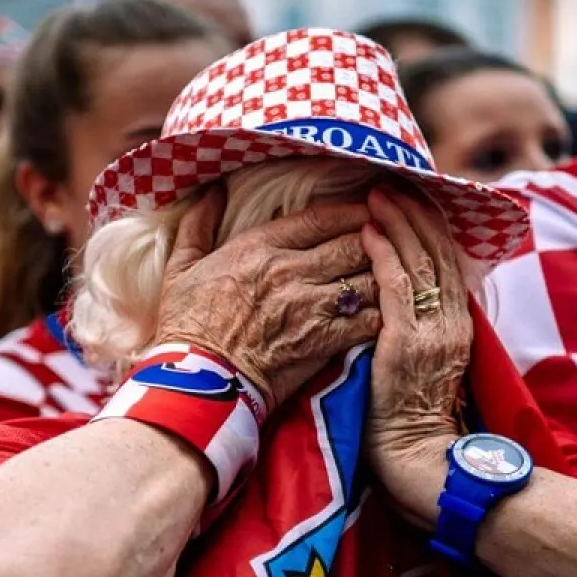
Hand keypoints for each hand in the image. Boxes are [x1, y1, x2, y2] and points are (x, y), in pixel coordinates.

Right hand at [152, 184, 381, 408]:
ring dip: (384, 276)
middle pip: (352, 244)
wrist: (197, 384)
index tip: (367, 209)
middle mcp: (289, 271)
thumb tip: (212, 191)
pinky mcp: (324, 341)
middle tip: (390, 240)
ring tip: (396, 276)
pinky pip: (369, 319)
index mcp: (258, 247)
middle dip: (376, 240)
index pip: (320, 218)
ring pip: (368, 278)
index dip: (350, 211)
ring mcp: (310, 306)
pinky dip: (383, 313)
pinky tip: (391, 313)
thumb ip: (198, 225)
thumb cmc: (186, 328)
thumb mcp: (180, 268)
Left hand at [361, 186, 470, 523]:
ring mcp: (433, 333)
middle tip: (389, 182)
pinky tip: (367, 230)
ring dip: (397, 222)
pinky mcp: (410, 344)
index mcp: (455, 328)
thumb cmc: (408, 426)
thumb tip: (392, 307)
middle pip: (438, 253)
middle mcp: (451, 324)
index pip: (445, 265)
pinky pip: (398, 287)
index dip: (428, 229)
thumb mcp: (420, 369)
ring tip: (375, 192)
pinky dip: (384, 254)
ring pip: (420, 262)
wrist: (420, 467)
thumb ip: (414, 334)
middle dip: (414, 214)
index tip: (409, 200)